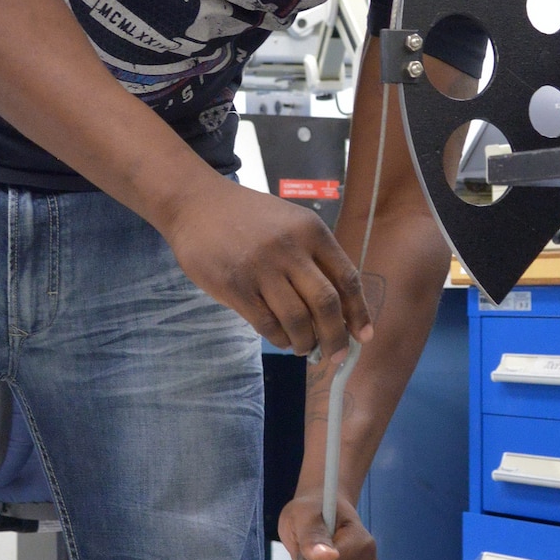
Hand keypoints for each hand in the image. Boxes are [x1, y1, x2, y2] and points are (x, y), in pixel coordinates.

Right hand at [162, 177, 372, 357]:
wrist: (196, 204)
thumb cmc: (248, 217)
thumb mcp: (291, 223)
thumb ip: (315, 258)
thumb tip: (340, 309)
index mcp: (312, 231)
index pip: (347, 279)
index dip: (359, 313)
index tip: (363, 336)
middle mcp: (290, 249)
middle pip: (326, 305)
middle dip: (336, 337)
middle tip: (336, 355)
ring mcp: (261, 268)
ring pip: (297, 320)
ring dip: (306, 342)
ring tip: (305, 348)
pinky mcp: (235, 286)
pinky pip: (266, 324)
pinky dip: (279, 338)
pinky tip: (281, 339)